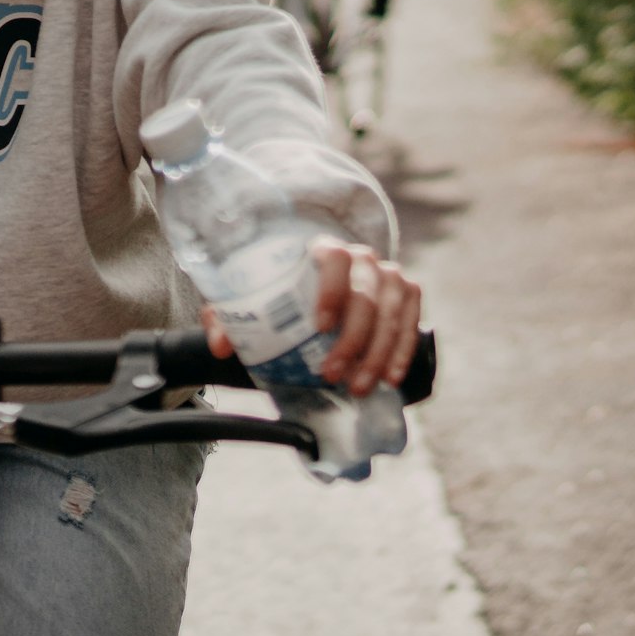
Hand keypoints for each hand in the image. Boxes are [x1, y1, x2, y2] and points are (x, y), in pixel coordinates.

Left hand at [201, 240, 422, 396]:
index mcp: (323, 249)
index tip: (319, 327)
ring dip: (377, 353)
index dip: (331, 290)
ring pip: (392, 311)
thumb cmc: (284, 293)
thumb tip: (222, 346)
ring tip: (358, 386)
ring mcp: (387, 274)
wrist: (320, 287)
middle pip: (366, 294)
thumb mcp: (254, 301)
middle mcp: (361, 257)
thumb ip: (233, 318)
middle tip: (332, 374)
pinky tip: (390, 377)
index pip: (334, 258)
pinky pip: (412, 320)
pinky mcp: (406, 293)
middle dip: (353, 339)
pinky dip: (402, 350)